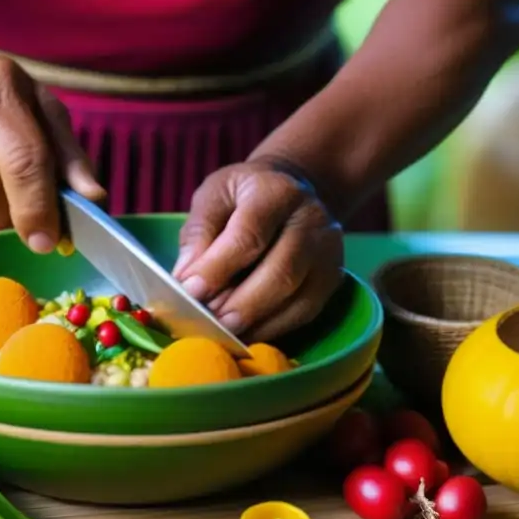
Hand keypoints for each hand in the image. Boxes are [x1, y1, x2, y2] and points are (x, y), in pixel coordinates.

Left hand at [172, 159, 342, 341]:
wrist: (292, 185)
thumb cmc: (244, 194)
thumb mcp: (214, 195)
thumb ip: (199, 233)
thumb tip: (186, 280)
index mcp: (275, 191)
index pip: (249, 236)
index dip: (217, 268)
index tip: (190, 292)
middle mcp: (311, 219)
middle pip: (281, 272)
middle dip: (242, 304)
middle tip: (209, 323)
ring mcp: (328, 250)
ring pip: (298, 298)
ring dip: (258, 322)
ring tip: (224, 333)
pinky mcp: (332, 277)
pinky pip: (306, 312)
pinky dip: (274, 328)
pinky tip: (247, 333)